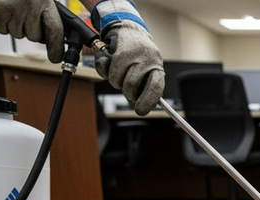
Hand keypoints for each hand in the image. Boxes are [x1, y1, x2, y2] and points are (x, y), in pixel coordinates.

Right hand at [0, 0, 63, 62]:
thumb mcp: (40, 2)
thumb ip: (49, 19)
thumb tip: (56, 47)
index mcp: (46, 2)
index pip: (55, 30)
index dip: (56, 48)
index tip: (55, 58)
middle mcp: (31, 5)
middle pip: (34, 36)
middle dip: (30, 32)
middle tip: (25, 17)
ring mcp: (14, 8)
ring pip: (18, 35)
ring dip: (15, 27)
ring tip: (13, 11)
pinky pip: (2, 30)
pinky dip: (2, 25)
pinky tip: (3, 12)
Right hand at [90, 0, 163, 115]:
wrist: (128, 28)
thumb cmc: (138, 54)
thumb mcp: (147, 68)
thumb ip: (144, 86)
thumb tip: (138, 106)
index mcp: (157, 68)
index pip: (156, 88)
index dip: (148, 101)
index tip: (140, 111)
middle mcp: (146, 60)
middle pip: (131, 87)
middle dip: (126, 92)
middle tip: (126, 89)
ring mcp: (131, 55)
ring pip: (115, 79)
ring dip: (114, 80)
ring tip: (119, 70)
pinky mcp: (115, 49)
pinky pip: (104, 69)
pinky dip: (103, 70)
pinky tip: (109, 62)